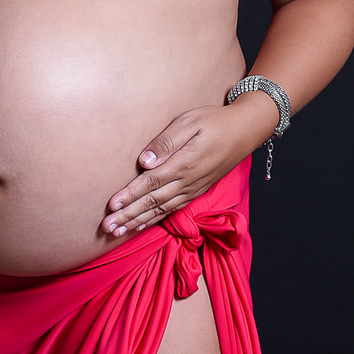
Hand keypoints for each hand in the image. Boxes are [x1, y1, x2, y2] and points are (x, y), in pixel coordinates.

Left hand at [101, 98, 277, 239]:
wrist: (246, 131)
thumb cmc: (215, 121)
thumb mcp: (190, 122)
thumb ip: (166, 142)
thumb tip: (144, 161)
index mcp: (184, 164)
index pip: (151, 183)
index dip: (130, 195)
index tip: (111, 206)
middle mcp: (188, 181)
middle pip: (153, 202)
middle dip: (128, 215)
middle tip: (107, 227)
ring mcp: (194, 189)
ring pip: (161, 210)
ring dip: (138, 221)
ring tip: (117, 231)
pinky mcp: (197, 191)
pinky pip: (172, 209)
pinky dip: (155, 219)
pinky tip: (141, 225)